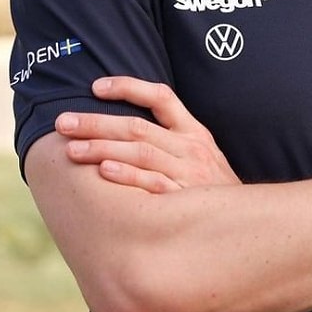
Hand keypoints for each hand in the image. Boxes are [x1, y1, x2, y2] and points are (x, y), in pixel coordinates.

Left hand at [55, 76, 240, 192]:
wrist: (248, 224)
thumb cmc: (212, 189)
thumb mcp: (203, 155)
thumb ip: (172, 138)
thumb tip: (125, 128)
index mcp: (193, 131)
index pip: (161, 96)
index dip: (128, 87)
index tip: (95, 87)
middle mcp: (191, 147)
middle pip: (138, 126)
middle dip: (96, 122)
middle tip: (63, 122)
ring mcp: (188, 173)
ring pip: (140, 152)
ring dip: (102, 149)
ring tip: (72, 149)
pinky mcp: (185, 199)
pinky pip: (152, 184)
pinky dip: (128, 176)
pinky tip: (104, 171)